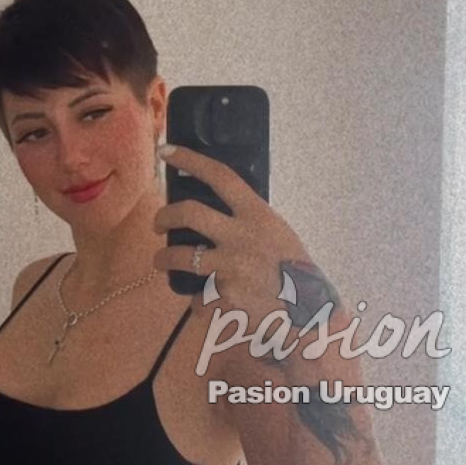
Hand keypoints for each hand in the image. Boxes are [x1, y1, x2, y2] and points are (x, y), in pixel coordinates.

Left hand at [152, 144, 322, 328]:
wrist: (308, 313)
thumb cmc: (294, 272)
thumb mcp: (278, 234)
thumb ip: (249, 222)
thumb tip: (218, 213)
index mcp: (257, 216)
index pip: (220, 176)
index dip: (190, 160)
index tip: (166, 151)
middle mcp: (241, 237)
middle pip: (188, 213)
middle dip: (163, 216)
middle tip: (157, 223)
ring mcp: (230, 267)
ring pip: (179, 257)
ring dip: (163, 259)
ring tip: (161, 262)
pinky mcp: (224, 297)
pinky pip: (197, 298)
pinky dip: (198, 302)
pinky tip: (207, 304)